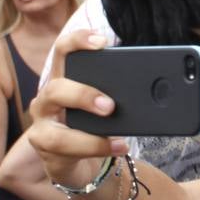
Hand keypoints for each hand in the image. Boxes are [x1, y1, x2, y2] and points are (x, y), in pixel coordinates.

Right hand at [28, 29, 126, 191]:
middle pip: (55, 88)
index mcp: (63, 79)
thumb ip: (118, 92)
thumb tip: (158, 88)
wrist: (75, 157)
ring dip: (90, 135)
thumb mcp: (103, 103)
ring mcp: (42, 126)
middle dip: (83, 95)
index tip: (102, 41)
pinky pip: (67, 150)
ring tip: (119, 137)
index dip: (78, 41)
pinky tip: (119, 146)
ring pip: (55, 131)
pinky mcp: (46, 149)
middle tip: (110, 105)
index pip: (63, 51)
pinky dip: (96, 149)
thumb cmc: (91, 122)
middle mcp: (47, 100)